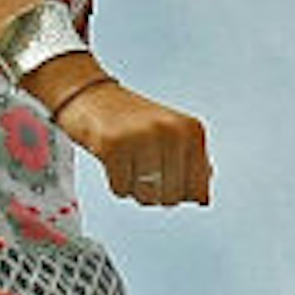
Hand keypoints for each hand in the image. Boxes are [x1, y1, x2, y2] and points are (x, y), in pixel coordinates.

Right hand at [55, 79, 209, 205]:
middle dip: (157, 193)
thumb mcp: (172, 135)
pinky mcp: (113, 146)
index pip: (198, 188)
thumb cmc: (133, 120)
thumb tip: (203, 198)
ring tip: (129, 162)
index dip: (181, 192)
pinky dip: (117, 184)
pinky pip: (122, 190)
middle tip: (143, 168)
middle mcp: (171, 131)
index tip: (168, 176)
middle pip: (173, 197)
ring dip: (135, 189)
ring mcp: (142, 137)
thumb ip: (192, 163)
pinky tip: (114, 161)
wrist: (91, 96)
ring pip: (147, 196)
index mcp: (191, 129)